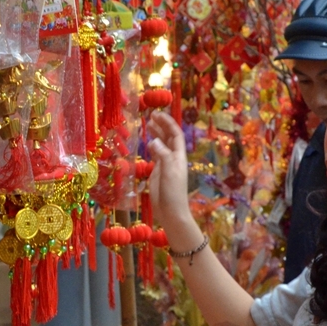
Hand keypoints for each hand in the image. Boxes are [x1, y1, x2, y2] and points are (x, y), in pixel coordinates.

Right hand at [147, 112, 196, 248]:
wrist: (171, 211)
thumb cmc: (173, 192)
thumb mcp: (168, 172)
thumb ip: (162, 155)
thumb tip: (154, 140)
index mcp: (178, 156)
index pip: (175, 134)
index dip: (168, 123)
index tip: (158, 114)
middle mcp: (173, 158)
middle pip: (168, 137)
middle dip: (162, 125)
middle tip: (151, 115)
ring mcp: (165, 164)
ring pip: (161, 145)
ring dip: (156, 134)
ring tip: (148, 123)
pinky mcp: (157, 171)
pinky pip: (155, 155)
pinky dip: (151, 146)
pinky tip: (147, 141)